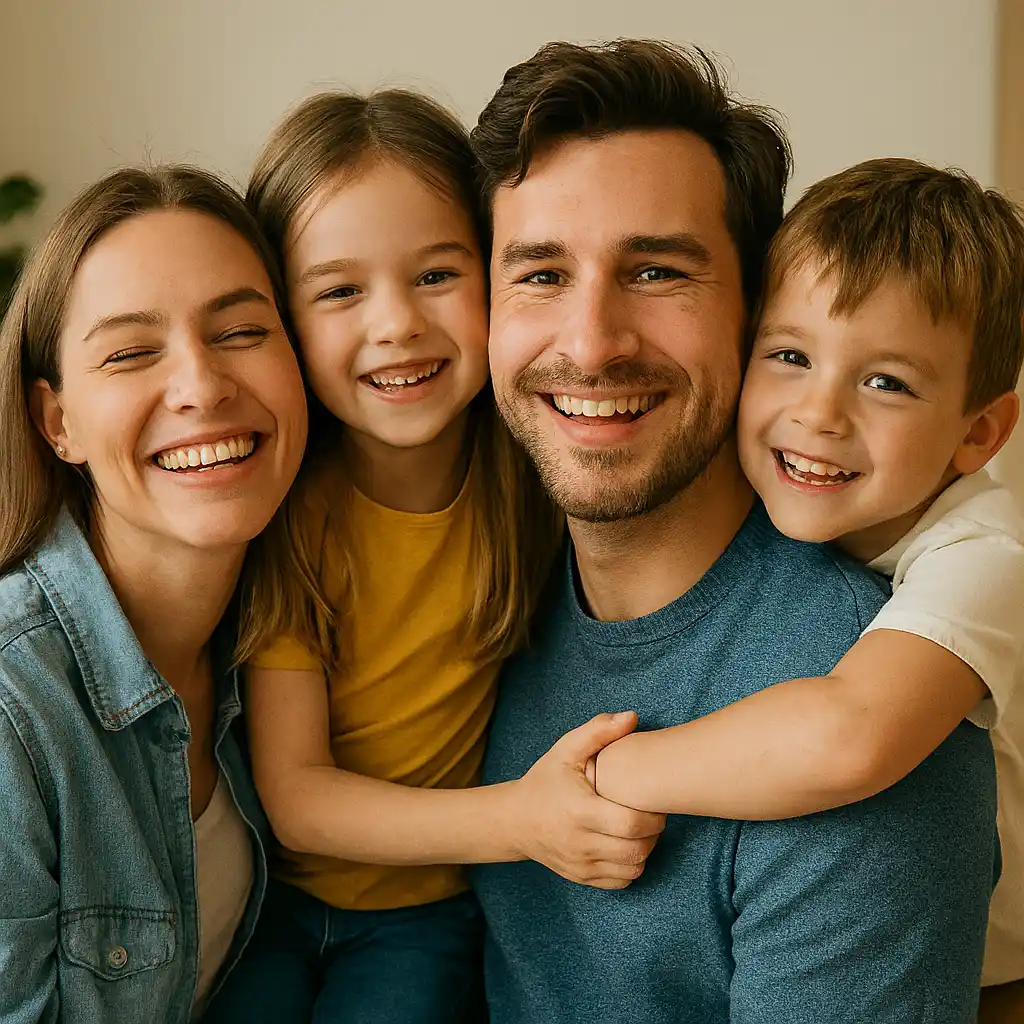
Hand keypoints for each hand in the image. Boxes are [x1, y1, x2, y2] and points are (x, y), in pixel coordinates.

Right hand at [511, 712, 665, 889]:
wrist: (515, 820)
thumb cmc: (545, 781)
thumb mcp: (566, 750)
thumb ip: (599, 731)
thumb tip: (632, 716)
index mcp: (579, 811)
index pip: (632, 824)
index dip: (653, 816)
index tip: (654, 801)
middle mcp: (580, 843)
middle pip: (637, 849)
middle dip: (654, 833)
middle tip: (652, 815)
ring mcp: (581, 865)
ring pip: (633, 868)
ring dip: (645, 849)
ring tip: (640, 829)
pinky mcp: (582, 878)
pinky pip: (621, 881)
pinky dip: (631, 865)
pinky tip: (626, 845)